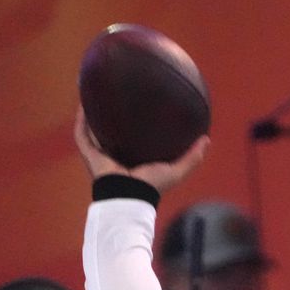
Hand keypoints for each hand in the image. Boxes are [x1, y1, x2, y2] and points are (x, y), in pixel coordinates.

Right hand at [73, 105, 209, 193]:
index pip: (134, 140)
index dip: (137, 125)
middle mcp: (117, 155)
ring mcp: (101, 154)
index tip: (143, 106)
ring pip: (94, 131)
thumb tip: (207, 139)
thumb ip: (192, 157)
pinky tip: (84, 103)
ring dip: (94, 114)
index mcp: (135, 158)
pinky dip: (82, 120)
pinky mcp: (90, 154)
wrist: (130, 195)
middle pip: (112, 133)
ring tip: (97, 93)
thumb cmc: (152, 186)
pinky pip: (82, 134)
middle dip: (113, 116)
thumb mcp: (176, 170)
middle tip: (118, 95)